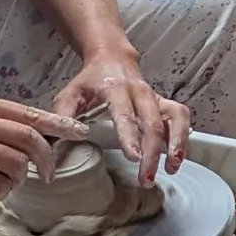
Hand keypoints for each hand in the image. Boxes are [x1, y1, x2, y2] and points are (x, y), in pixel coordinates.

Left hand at [54, 49, 186, 182]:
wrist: (112, 58)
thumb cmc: (90, 80)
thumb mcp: (70, 94)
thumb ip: (63, 118)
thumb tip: (53, 146)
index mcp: (116, 89)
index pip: (125, 114)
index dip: (130, 136)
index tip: (133, 157)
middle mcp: (140, 92)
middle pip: (153, 122)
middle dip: (153, 152)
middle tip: (147, 178)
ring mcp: (156, 97)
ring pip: (175, 118)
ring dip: (177, 143)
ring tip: (172, 168)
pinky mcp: (165, 103)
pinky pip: (180, 118)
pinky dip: (183, 137)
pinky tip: (177, 158)